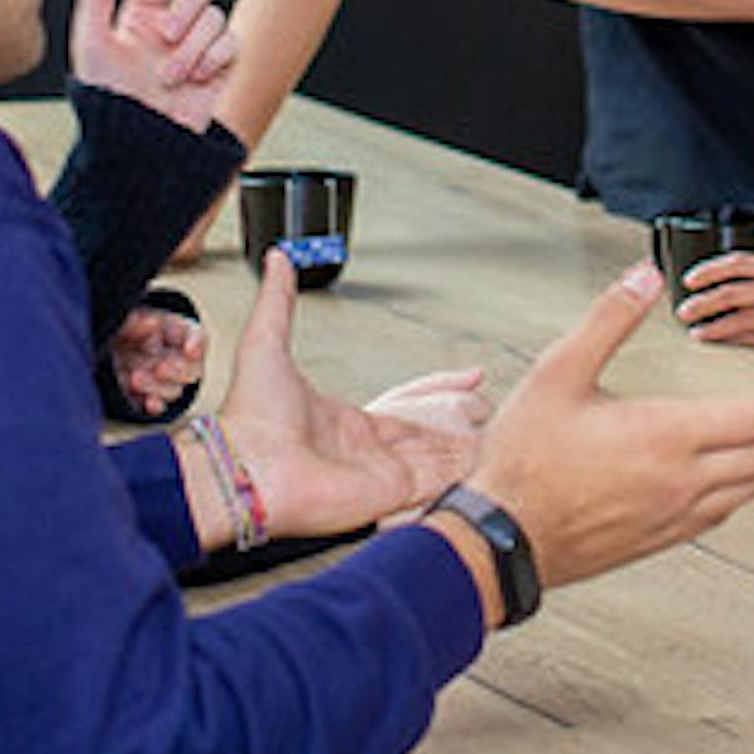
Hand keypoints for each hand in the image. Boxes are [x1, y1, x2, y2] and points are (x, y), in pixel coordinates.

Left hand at [68, 0, 237, 133]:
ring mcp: (196, 47)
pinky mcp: (219, 68)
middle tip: (166, 35)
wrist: (140, 150)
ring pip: (215, 15)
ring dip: (194, 44)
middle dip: (186, 5)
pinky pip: (232, 42)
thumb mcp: (93, 48)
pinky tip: (196, 77)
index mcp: (139, 17)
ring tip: (172, 76)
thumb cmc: (109, 106)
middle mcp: (171, 28)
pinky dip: (216, 56)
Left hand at [104, 296, 208, 418]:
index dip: (196, 344)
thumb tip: (152, 323)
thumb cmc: (120, 326)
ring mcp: (161, 379)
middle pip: (192, 370)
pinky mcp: (145, 396)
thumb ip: (137, 321)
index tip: (189, 351)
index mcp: (175, 331)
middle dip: (178, 371)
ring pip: (173, 390)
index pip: (196, 335)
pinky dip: (155, 405)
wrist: (100, 343)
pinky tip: (149, 403)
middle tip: (160, 369)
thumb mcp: (126, 317)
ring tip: (135, 379)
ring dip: (158, 387)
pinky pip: (158, 406)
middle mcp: (173, 357)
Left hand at [214, 253, 479, 540]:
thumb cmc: (250, 419)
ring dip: (471, 444)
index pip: (405, 406)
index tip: (469, 378)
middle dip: (463, 423)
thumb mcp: (266, 344)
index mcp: (345, 423)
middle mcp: (367, 451)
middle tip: (493, 412)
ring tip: (506, 435)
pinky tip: (492, 458)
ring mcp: (382, 474)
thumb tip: (279, 261)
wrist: (247, 465)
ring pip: (442, 456)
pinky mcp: (392, 492)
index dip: (439, 391)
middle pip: (430, 434)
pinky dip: (467, 469)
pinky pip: (440, 479)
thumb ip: (278, 302)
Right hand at [465, 264, 753, 589]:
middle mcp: (685, 481)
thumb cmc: (525, 462)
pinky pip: (729, 510)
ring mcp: (679, 514)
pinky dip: (752, 486)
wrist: (505, 538)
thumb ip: (608, 319)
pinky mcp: (666, 536)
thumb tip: (643, 277)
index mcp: (668, 436)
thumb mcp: (559, 373)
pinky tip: (746, 476)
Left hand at [674, 249, 753, 349]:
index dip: (710, 270)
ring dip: (714, 325)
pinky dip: (736, 339)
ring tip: (696, 330)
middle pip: (733, 292)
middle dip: (703, 302)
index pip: (739, 264)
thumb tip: (738, 279)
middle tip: (684, 309)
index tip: (690, 279)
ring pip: (740, 319)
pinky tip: (722, 341)